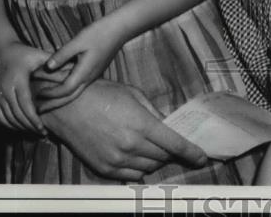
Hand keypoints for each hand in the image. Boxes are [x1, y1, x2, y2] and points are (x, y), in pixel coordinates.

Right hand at [0, 41, 49, 134]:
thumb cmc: (22, 52)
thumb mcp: (38, 55)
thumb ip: (54, 64)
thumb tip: (73, 68)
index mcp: (18, 80)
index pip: (26, 105)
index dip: (34, 119)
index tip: (42, 129)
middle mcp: (4, 89)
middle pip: (17, 114)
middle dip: (29, 126)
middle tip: (41, 133)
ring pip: (7, 117)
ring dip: (20, 127)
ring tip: (33, 132)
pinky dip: (9, 124)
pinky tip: (19, 127)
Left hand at [36, 17, 126, 108]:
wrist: (120, 29)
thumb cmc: (99, 33)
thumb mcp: (78, 41)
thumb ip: (62, 54)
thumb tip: (47, 67)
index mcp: (85, 72)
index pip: (65, 90)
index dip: (50, 93)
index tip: (37, 93)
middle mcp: (90, 77)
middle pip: (70, 97)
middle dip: (54, 104)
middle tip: (39, 111)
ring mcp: (93, 75)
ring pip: (75, 93)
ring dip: (60, 99)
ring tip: (47, 102)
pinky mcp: (95, 70)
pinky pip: (79, 86)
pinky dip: (68, 90)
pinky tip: (62, 87)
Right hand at [37, 78, 208, 181]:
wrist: (68, 107)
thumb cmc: (102, 94)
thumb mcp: (134, 96)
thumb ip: (154, 113)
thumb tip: (169, 126)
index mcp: (141, 124)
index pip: (175, 145)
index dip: (192, 153)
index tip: (202, 158)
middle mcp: (131, 145)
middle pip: (164, 157)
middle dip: (172, 152)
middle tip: (172, 144)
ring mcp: (117, 160)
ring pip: (150, 168)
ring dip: (157, 160)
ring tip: (152, 147)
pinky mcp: (105, 168)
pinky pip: (132, 175)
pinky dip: (140, 167)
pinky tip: (138, 155)